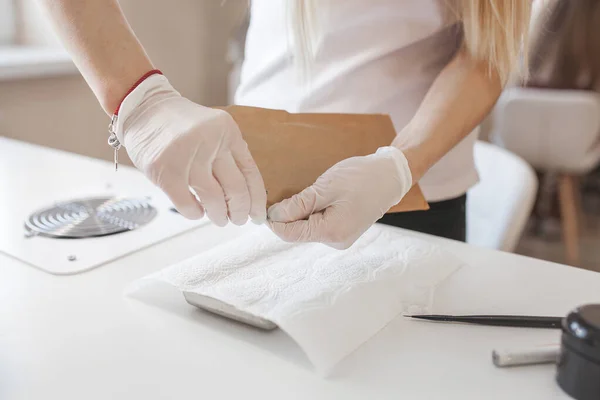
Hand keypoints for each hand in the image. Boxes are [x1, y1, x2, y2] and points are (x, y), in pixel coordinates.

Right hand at [116, 75, 266, 225]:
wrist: (144, 108)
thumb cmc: (181, 126)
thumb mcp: (214, 131)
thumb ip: (229, 155)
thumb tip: (246, 196)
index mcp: (228, 132)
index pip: (251, 173)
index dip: (256, 200)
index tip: (258, 216)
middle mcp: (211, 142)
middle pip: (236, 189)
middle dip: (240, 212)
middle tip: (238, 220)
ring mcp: (187, 156)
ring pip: (214, 199)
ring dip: (219, 216)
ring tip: (219, 219)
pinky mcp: (165, 170)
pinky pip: (187, 204)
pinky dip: (195, 214)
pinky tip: (196, 212)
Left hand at [267, 147, 411, 248]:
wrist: (390, 176)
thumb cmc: (362, 177)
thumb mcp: (326, 187)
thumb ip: (298, 205)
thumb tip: (273, 216)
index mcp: (332, 232)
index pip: (291, 233)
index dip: (274, 221)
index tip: (265, 205)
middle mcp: (336, 241)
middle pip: (298, 232)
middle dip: (289, 214)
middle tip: (288, 191)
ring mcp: (340, 239)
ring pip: (308, 228)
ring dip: (301, 212)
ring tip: (313, 191)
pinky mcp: (343, 232)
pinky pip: (319, 225)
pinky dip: (313, 212)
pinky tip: (321, 197)